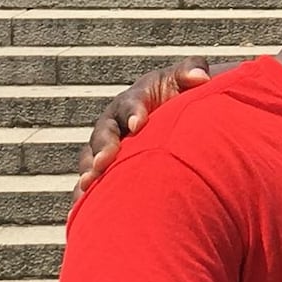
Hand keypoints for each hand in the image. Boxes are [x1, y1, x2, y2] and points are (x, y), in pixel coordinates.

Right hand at [74, 57, 212, 202]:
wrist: (176, 118)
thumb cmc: (181, 94)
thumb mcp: (187, 77)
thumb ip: (193, 69)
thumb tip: (201, 77)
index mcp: (134, 100)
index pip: (130, 104)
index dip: (133, 112)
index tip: (139, 124)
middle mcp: (114, 123)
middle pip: (102, 135)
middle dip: (102, 149)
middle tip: (103, 163)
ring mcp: (107, 148)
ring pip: (90, 160)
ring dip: (88, 173)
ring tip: (88, 188)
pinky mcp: (105, 169)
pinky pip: (90, 183)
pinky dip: (84, 196)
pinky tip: (80, 212)